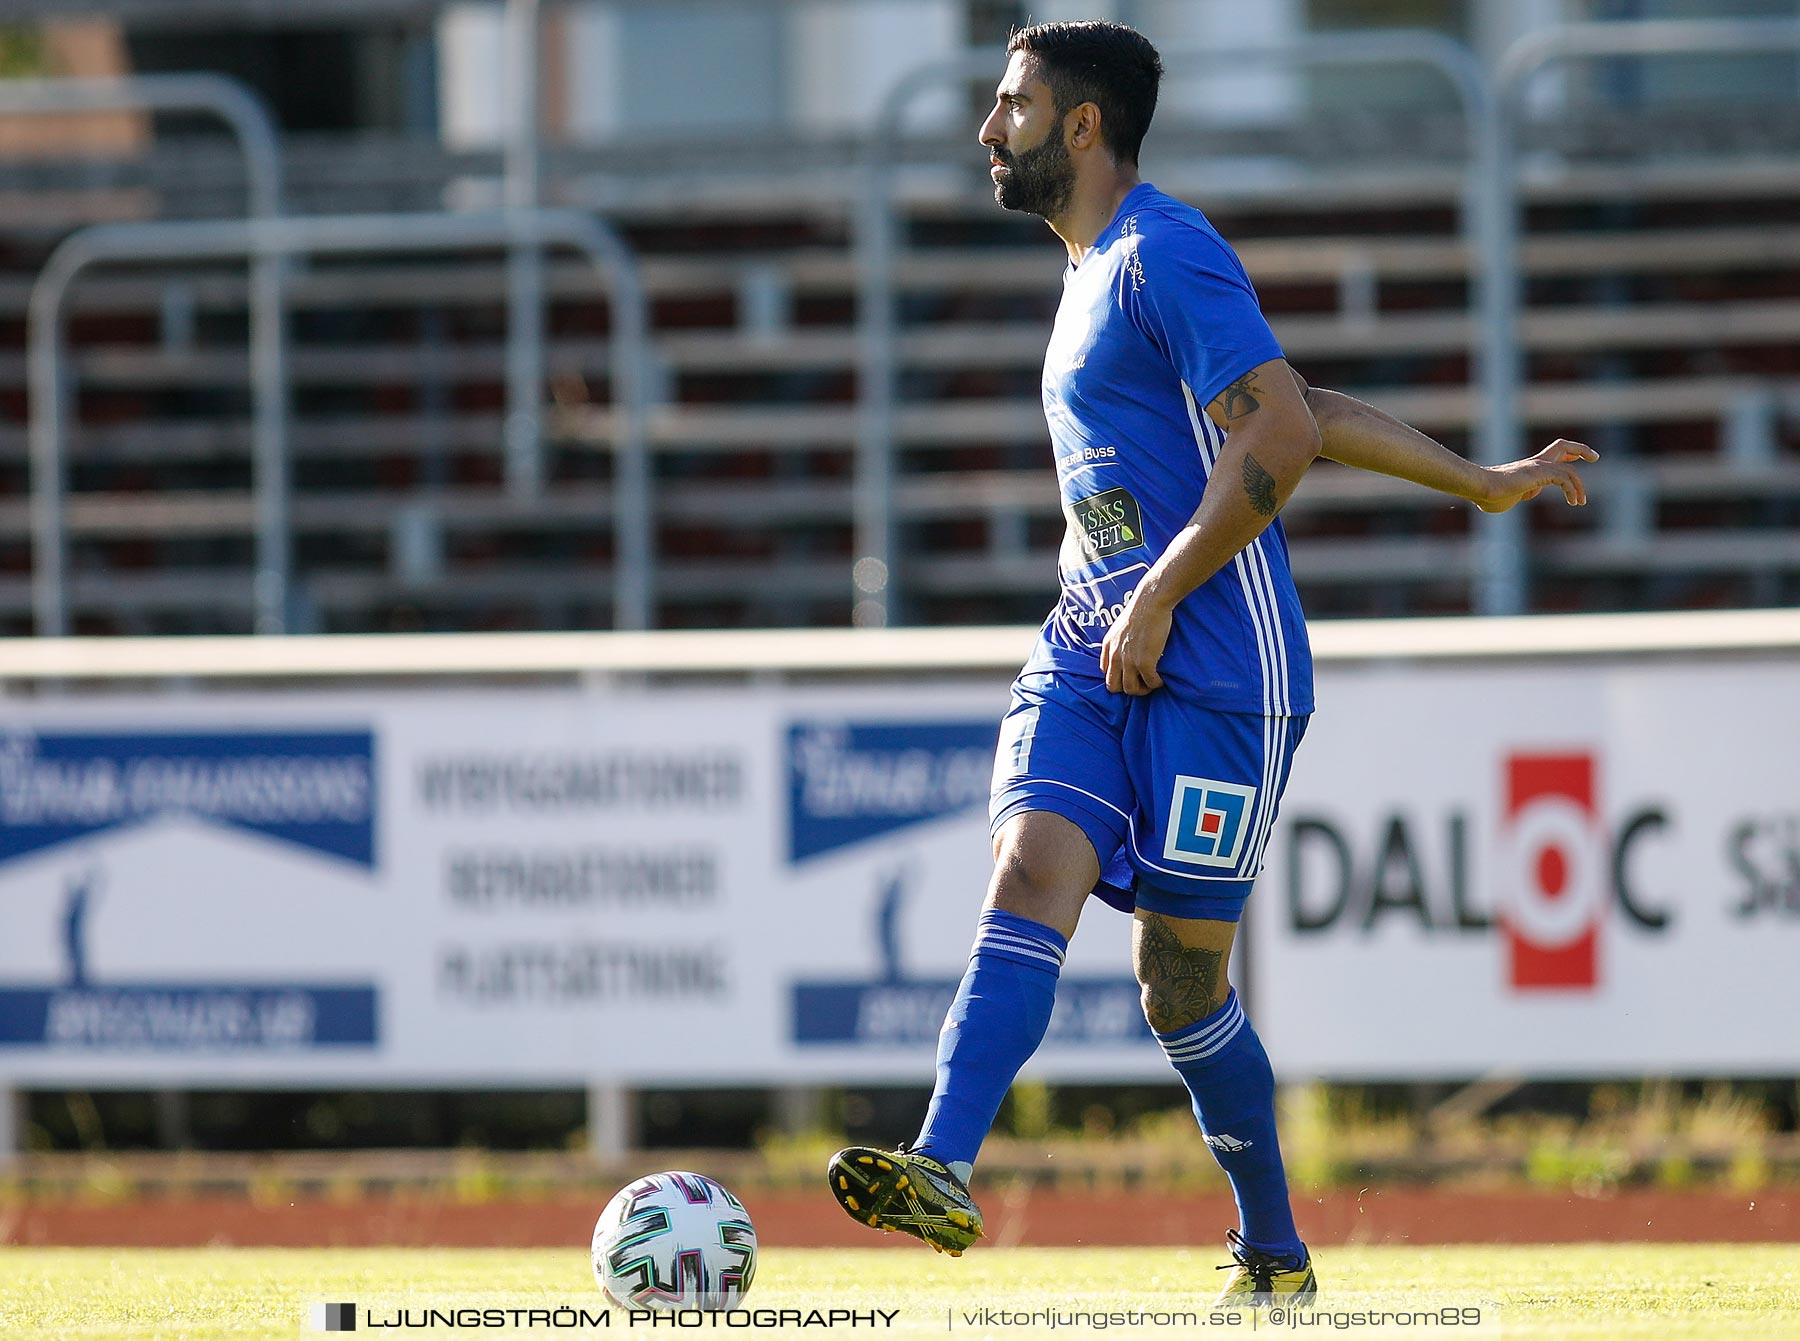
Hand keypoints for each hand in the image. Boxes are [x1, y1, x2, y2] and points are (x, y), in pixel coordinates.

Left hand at [1100, 589, 1172, 695]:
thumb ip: (1119, 641)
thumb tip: (1127, 649)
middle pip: (1113, 687)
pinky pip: (1150, 683)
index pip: (1105, 673)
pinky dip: (1156, 684)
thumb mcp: (1120, 626)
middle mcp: (1115, 656)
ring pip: (1131, 689)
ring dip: (1142, 690)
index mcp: (1107, 646)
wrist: (1150, 602)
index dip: (1118, 677)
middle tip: (1141, 683)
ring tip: (1152, 683)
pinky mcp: (1145, 662)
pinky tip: (1161, 679)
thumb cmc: (1140, 610)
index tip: (1130, 675)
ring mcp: (1129, 661)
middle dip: (1127, 689)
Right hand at [1474, 439, 1597, 512]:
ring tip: (1580, 502)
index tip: (1579, 458)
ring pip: (1568, 467)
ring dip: (1579, 485)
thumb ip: (1507, 496)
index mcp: (1528, 468)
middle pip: (1561, 446)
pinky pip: (1564, 478)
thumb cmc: (1486, 495)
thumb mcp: (1502, 497)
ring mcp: (1537, 467)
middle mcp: (1534, 463)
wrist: (1481, 488)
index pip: (1552, 455)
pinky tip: (1572, 502)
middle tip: (1595, 457)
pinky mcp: (1539, 473)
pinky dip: (1572, 489)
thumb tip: (1497, 501)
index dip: (1568, 455)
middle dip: (1580, 450)